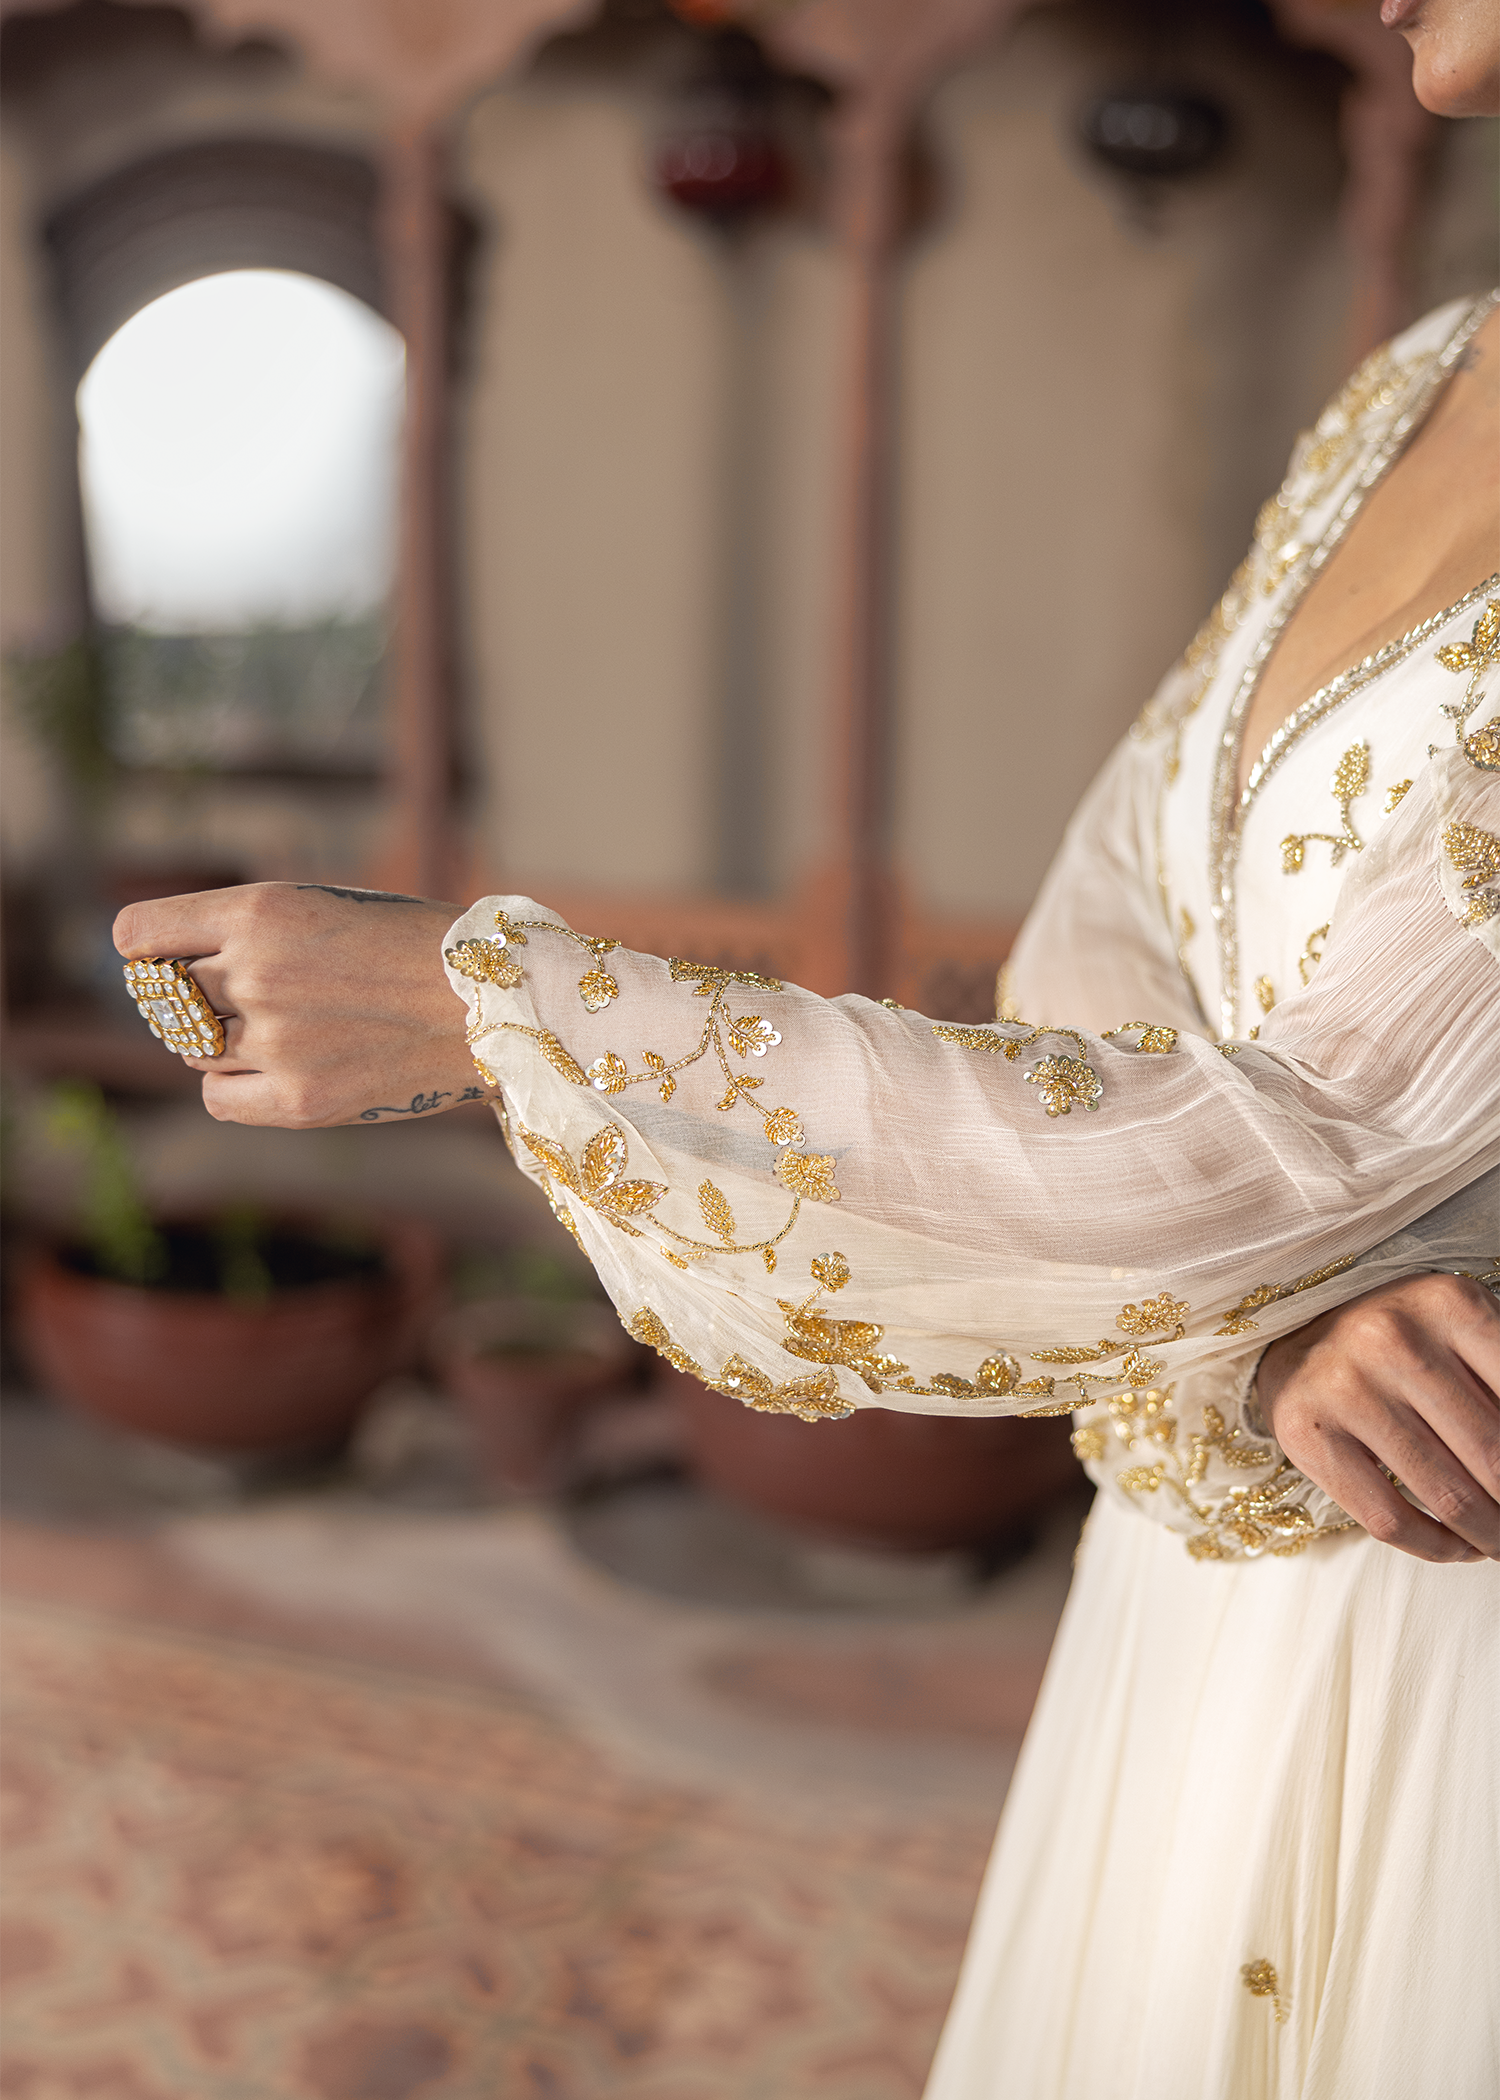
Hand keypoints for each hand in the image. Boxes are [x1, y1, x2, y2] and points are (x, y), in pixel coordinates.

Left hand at [113, 882, 480, 1126]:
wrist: (496, 1002)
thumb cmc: (414, 946)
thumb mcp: (325, 906)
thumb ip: (248, 932)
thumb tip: (161, 973)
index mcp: (261, 910)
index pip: (137, 937)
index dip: (147, 950)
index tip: (166, 958)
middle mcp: (257, 973)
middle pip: (163, 997)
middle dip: (189, 996)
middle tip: (244, 996)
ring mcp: (275, 1041)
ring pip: (190, 1047)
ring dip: (216, 1039)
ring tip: (282, 1028)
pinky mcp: (300, 1099)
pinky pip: (217, 1097)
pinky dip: (231, 1085)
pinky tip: (275, 1069)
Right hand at [1258, 1272, 1499, 1561]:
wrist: (1299, 1333)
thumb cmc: (1408, 1340)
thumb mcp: (1468, 1333)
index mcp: (1450, 1304)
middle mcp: (1392, 1338)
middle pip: (1494, 1459)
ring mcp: (1344, 1386)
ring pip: (1448, 1498)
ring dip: (1491, 1537)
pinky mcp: (1307, 1433)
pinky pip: (1390, 1520)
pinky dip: (1439, 1548)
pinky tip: (1460, 1546)